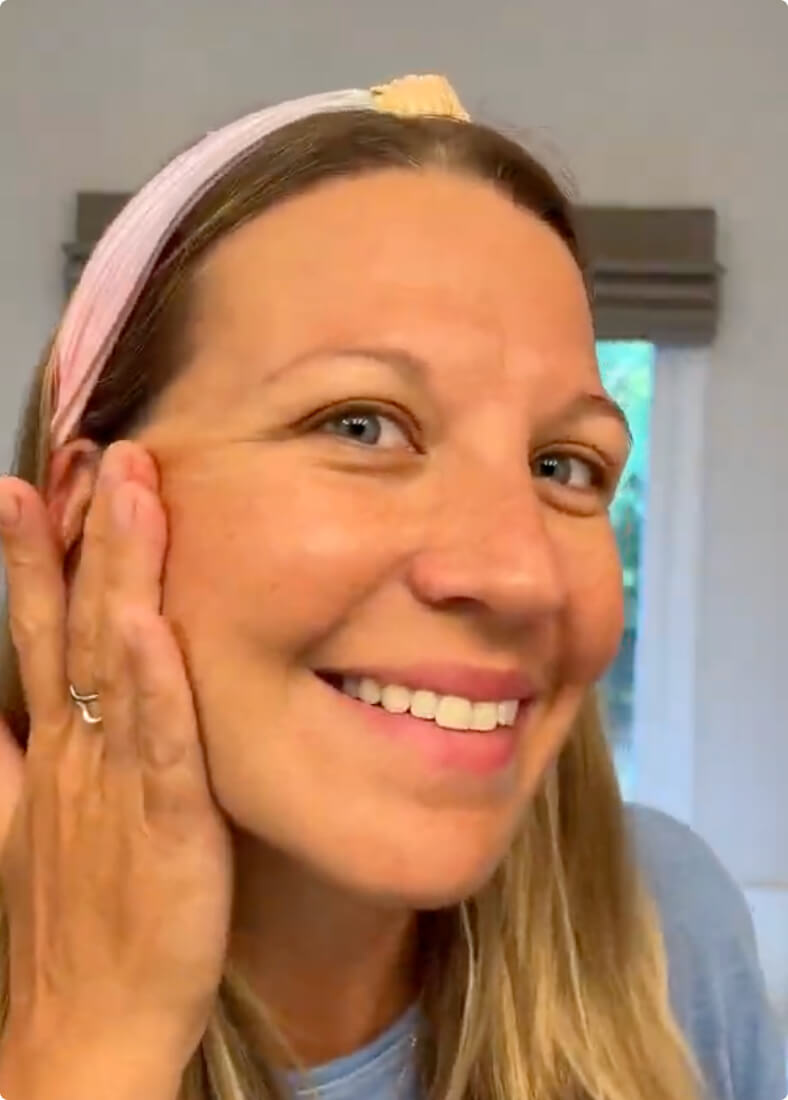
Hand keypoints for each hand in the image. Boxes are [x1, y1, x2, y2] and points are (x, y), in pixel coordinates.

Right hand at [0, 441, 233, 1098]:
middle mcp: (74, 751)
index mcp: (52, 750)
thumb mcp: (24, 837)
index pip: (38, 633)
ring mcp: (112, 781)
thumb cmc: (67, 933)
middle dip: (85, 534)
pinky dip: (154, 679)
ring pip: (117, 658)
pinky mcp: (161, 822)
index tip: (29, 487)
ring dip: (120, 572)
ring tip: (127, 492)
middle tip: (98, 455)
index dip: (33, 559)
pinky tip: (151, 621)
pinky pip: (157, 740)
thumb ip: (8, 770)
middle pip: (76, 622)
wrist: (79, 1035)